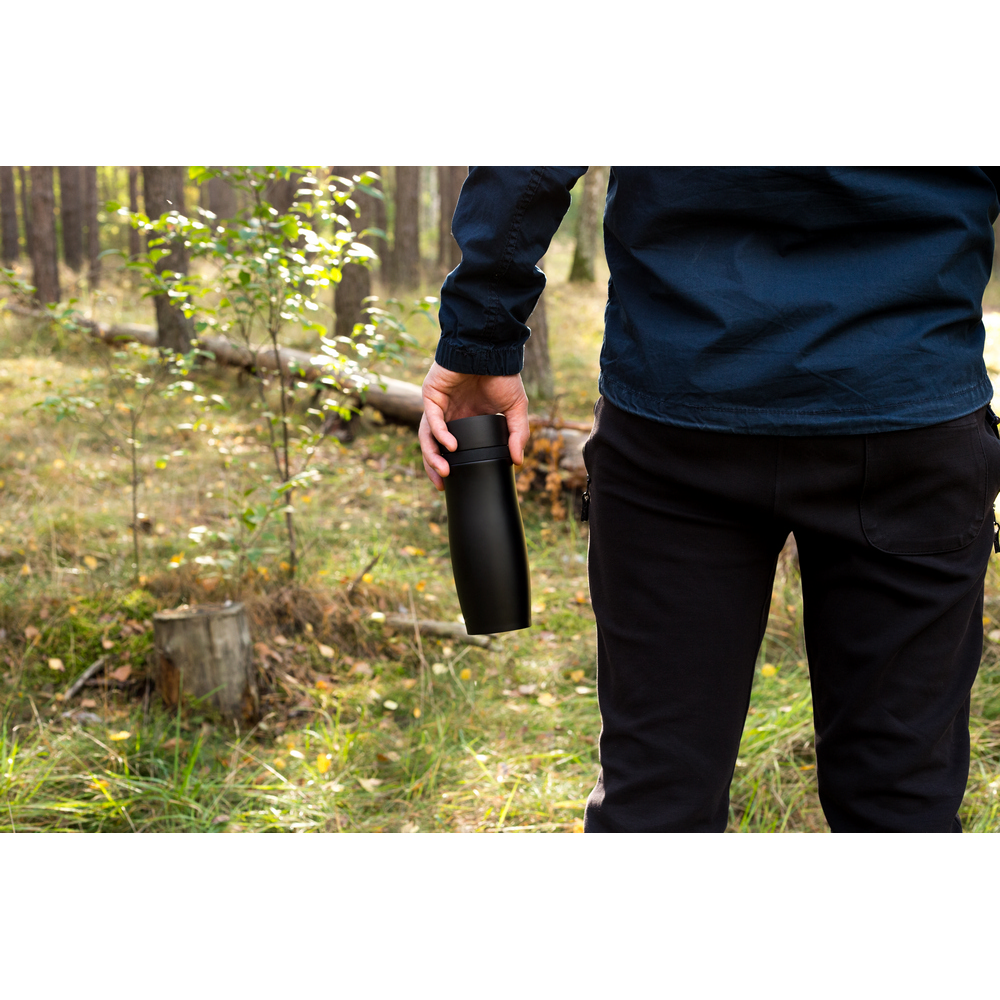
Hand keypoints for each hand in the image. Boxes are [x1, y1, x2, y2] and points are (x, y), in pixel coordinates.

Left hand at [419, 361, 529, 489]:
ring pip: (427, 436)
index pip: (449, 447)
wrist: (492, 348)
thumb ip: (518, 434)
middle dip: (435, 467)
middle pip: (433, 446)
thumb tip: (518, 461)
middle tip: (443, 485)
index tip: (453, 484)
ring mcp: (438, 404)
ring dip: (433, 455)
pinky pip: (432, 418)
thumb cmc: (502, 375)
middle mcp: (448, 414)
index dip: (448, 465)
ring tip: (445, 471)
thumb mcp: (516, 409)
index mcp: (464, 419)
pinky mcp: (431, 394)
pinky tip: (451, 445)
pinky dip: (441, 433)